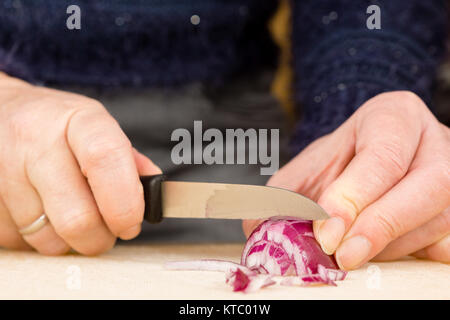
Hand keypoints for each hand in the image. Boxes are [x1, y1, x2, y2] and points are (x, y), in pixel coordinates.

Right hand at [0, 73, 160, 254]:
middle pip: (77, 218)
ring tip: (71, 213)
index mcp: (77, 120)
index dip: (125, 203)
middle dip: (100, 238)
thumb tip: (155, 194)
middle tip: (107, 230)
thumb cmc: (57, 124)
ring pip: (48, 239)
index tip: (131, 223)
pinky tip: (43, 212)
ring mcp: (3, 171)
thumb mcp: (96, 126)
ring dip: (69, 240)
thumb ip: (128, 160)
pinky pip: (20, 242)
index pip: (105, 160)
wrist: (0, 110)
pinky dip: (39, 238)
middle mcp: (35, 142)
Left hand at [243, 91, 449, 268]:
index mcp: (394, 116)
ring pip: (439, 217)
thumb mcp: (303, 171)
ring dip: (392, 245)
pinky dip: (419, 254)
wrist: (362, 159)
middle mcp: (434, 140)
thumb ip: (280, 197)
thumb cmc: (336, 163)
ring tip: (352, 253)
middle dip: (383, 224)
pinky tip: (386, 254)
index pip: (383, 154)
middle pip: (430, 183)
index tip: (326, 231)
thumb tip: (257, 230)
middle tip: (345, 255)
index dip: (356, 196)